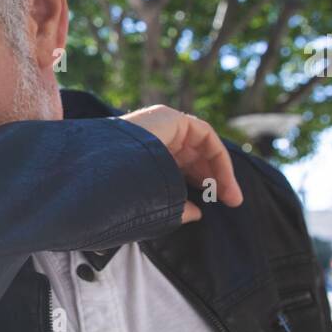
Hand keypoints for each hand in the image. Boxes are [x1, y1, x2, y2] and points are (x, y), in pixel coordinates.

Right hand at [121, 105, 243, 222]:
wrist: (101, 180)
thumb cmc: (118, 198)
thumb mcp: (153, 207)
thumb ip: (177, 208)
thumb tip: (197, 213)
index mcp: (141, 160)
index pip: (179, 168)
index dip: (203, 185)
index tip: (219, 206)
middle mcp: (150, 140)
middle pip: (193, 157)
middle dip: (214, 179)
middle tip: (231, 201)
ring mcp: (159, 127)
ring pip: (200, 146)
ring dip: (220, 169)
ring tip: (230, 193)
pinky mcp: (169, 118)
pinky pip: (203, 134)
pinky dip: (217, 155)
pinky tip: (223, 177)